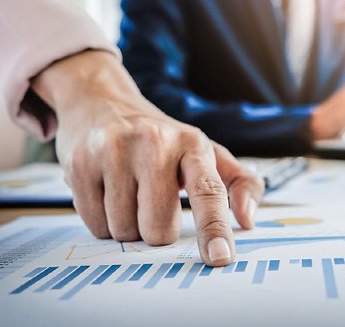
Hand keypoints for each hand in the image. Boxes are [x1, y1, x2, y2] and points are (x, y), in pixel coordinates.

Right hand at [31, 50, 263, 265]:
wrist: (103, 102)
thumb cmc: (159, 136)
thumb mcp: (202, 150)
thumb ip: (236, 181)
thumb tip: (248, 220)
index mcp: (191, 143)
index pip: (208, 190)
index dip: (214, 227)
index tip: (220, 258)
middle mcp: (153, 142)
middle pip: (159, 228)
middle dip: (156, 228)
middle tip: (150, 201)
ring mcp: (113, 150)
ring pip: (124, 231)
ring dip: (128, 223)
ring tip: (126, 191)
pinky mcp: (80, 163)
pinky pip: (94, 224)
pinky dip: (103, 219)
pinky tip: (106, 190)